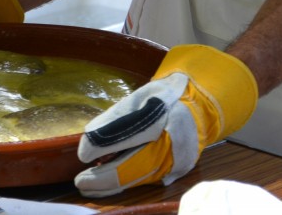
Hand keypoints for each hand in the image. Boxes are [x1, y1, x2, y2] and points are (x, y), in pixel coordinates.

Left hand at [75, 44, 257, 197]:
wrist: (200, 106)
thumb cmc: (165, 97)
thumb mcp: (140, 97)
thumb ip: (116, 117)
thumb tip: (90, 139)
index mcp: (162, 116)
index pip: (127, 134)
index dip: (102, 146)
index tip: (83, 154)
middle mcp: (172, 141)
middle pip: (132, 166)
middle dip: (103, 177)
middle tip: (81, 181)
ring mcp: (177, 160)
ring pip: (138, 179)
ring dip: (111, 185)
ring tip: (89, 185)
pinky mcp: (178, 171)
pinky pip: (147, 180)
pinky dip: (126, 182)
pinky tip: (109, 184)